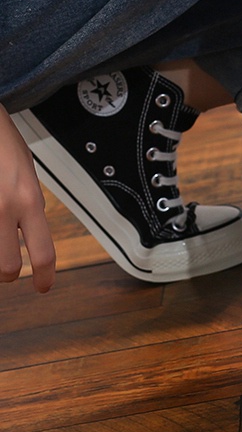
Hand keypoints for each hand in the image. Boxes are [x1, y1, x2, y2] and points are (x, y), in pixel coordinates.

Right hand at [0, 105, 55, 291]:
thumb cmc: (1, 144)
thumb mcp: (27, 175)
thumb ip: (29, 206)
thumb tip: (29, 233)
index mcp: (28, 200)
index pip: (44, 251)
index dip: (46, 276)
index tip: (44, 287)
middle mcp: (3, 209)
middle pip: (6, 268)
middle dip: (7, 273)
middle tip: (9, 269)